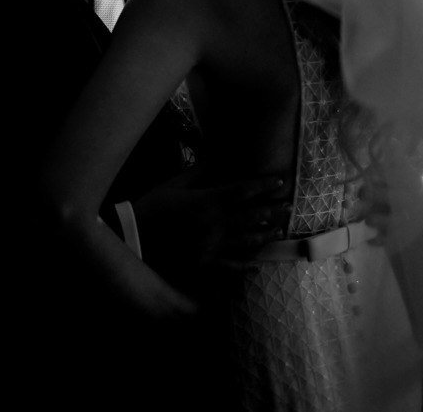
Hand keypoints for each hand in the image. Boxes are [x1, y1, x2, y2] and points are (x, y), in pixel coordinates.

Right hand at [132, 168, 291, 267]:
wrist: (133, 238)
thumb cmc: (152, 207)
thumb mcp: (174, 185)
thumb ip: (199, 172)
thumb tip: (216, 155)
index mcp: (206, 202)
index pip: (242, 191)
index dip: (263, 185)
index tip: (280, 180)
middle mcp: (214, 225)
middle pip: (251, 216)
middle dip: (272, 210)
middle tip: (290, 206)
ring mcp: (211, 247)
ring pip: (245, 241)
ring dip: (264, 235)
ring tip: (279, 230)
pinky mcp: (204, 265)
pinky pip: (230, 267)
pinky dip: (245, 266)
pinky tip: (256, 265)